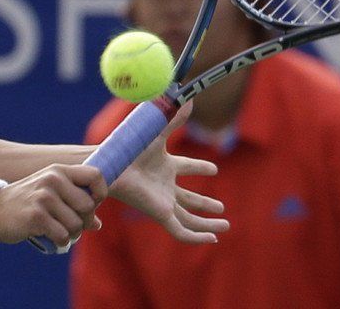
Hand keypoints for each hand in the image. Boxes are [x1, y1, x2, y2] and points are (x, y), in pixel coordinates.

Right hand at [0, 164, 108, 247]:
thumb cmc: (27, 202)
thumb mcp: (50, 193)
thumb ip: (74, 202)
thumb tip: (97, 224)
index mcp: (58, 171)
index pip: (96, 175)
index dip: (100, 193)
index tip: (92, 205)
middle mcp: (52, 180)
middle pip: (88, 206)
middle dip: (83, 221)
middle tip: (70, 225)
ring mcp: (43, 197)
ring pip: (77, 224)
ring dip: (71, 234)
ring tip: (58, 231)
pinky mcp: (36, 216)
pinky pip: (63, 236)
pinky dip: (60, 242)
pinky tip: (50, 237)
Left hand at [109, 103, 229, 242]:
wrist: (114, 165)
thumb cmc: (131, 148)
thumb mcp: (158, 132)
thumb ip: (174, 118)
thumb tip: (190, 99)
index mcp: (165, 166)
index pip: (185, 168)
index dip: (199, 167)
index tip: (213, 169)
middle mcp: (165, 186)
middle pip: (188, 199)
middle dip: (205, 204)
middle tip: (221, 208)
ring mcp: (163, 202)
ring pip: (188, 218)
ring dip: (206, 223)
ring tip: (225, 226)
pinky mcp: (160, 214)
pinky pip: (181, 231)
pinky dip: (196, 237)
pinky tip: (210, 239)